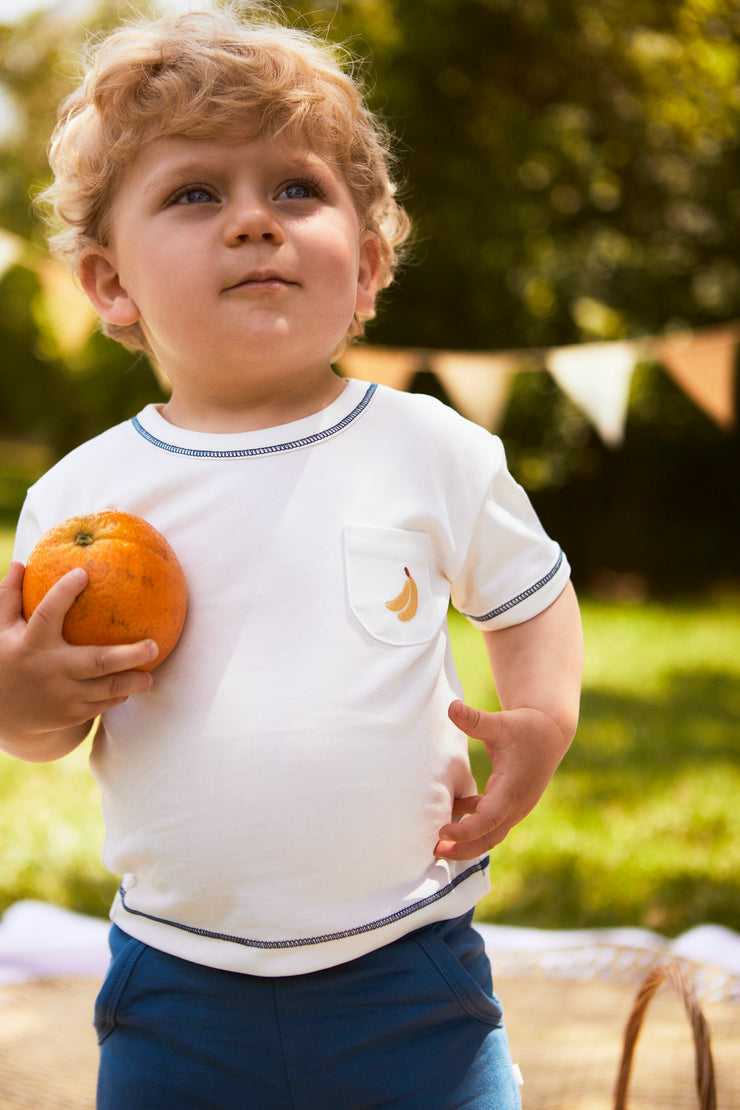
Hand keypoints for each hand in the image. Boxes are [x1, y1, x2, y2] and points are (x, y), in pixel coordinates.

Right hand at [0, 562, 156, 753]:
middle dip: (128, 655)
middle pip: (97, 662)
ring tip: (151, 674)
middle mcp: (49, 670)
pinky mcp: (71, 714)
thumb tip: (20, 563)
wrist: (5, 716)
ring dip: (133, 681)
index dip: (63, 594)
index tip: (84, 574)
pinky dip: (120, 694)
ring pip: (106, 689)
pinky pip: (103, 703)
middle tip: (153, 645)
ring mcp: (62, 696)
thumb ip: (8, 597)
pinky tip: (136, 683)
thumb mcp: (1, 630)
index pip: (47, 614)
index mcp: (31, 645)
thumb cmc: (7, 660)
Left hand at [434, 699, 569, 860]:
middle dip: (463, 849)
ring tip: (439, 845)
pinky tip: (454, 808)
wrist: (550, 732)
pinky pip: (490, 822)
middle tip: (435, 852)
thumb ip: (474, 720)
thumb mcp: (500, 722)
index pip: (488, 819)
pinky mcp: (511, 803)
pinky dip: (472, 822)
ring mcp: (515, 807)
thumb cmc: (525, 727)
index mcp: (513, 789)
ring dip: (467, 842)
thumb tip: (451, 707)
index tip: (442, 833)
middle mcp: (516, 804)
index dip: (465, 830)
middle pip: (489, 838)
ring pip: (490, 834)